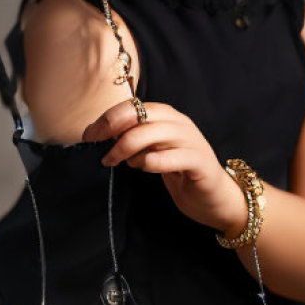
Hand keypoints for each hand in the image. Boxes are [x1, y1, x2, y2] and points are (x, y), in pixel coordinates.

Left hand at [82, 99, 247, 234]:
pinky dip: (151, 162)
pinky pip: (171, 157)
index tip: (89, 136)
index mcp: (167, 116)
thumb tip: (100, 134)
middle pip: (139, 115)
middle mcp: (180, 123)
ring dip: (128, 149)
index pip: (132, 106)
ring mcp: (191, 141)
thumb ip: (134, 139)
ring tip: (121, 162)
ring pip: (152, 133)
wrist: (214, 198)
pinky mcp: (200, 162)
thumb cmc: (179, 172)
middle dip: (113, 131)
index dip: (107, 119)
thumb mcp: (153, 151)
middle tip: (100, 151)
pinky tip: (144, 168)